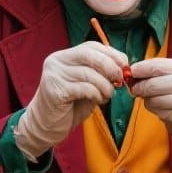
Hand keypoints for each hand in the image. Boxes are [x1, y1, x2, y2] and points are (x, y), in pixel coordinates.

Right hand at [14, 43, 128, 160]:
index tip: (124, 65)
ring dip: (105, 86)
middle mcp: (56, 61)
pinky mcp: (54, 90)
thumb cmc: (70, 105)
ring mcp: (53, 74)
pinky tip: (98, 101)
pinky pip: (84, 88)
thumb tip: (123, 66)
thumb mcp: (88, 85)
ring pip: (89, 74)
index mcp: (64, 56)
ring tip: (108, 95)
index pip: (91, 46)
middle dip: (110, 67)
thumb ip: (101, 73)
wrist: (47, 126)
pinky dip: (97, 94)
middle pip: (89, 55)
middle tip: (119, 80)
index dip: (111, 53)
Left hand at [129, 58, 171, 169]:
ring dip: (152, 100)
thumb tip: (134, 75)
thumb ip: (160, 81)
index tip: (133, 70)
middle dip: (149, 84)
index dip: (150, 66)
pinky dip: (160, 112)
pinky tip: (157, 113)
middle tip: (134, 89)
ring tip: (144, 102)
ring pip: (171, 99)